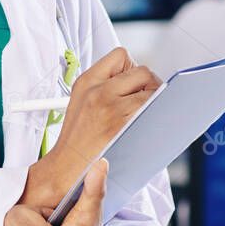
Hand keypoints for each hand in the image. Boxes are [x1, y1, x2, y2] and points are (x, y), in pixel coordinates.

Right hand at [19, 46, 160, 209]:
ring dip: (156, 102)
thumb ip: (104, 85)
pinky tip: (153, 125)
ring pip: (153, 92)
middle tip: (144, 101)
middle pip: (143, 72)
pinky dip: (159, 116)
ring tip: (148, 114)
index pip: (121, 56)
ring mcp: (113, 110)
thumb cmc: (77, 139)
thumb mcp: (80, 100)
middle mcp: (100, 92)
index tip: (131, 82)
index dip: (131, 68)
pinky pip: (155, 112)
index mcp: (87, 82)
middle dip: (149, 85)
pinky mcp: (126, 128)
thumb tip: (138, 79)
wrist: (65, 169)